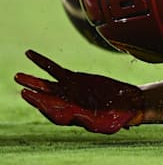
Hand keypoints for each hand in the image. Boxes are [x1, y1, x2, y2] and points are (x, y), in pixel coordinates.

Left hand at [14, 50, 144, 133]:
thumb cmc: (118, 117)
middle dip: (33, 93)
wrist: (128, 103)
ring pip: (46, 84)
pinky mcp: (74, 78)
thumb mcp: (106, 123)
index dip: (41, 104)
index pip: (51, 111)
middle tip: (22, 88)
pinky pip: (54, 69)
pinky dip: (42, 62)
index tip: (30, 96)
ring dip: (32, 80)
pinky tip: (30, 55)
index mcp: (71, 117)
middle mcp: (65, 104)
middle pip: (45, 98)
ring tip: (18, 76)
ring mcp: (68, 90)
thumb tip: (75, 117)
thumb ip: (91, 120)